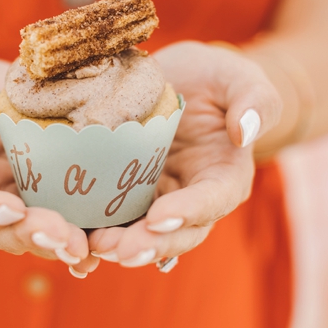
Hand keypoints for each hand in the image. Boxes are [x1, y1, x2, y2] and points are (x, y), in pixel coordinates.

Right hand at [0, 59, 97, 276]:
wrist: (4, 98)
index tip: (11, 206)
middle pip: (6, 234)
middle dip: (33, 236)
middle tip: (59, 234)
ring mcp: (27, 211)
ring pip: (40, 239)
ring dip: (62, 245)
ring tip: (84, 247)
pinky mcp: (58, 206)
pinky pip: (70, 229)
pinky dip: (87, 241)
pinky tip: (104, 248)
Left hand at [89, 41, 281, 267]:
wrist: (179, 80)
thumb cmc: (214, 78)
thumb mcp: (237, 77)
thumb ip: (254, 100)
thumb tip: (246, 131)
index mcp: (224, 176)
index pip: (212, 200)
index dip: (188, 212)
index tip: (159, 218)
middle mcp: (192, 198)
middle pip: (177, 233)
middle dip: (149, 244)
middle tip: (120, 250)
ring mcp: (157, 199)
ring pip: (142, 233)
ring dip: (119, 246)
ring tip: (93, 248)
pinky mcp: (127, 194)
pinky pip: (114, 218)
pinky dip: (96, 231)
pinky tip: (73, 238)